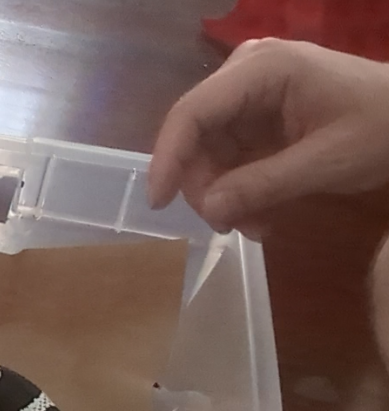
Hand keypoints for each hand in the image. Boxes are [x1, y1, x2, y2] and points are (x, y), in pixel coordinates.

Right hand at [147, 39, 388, 236]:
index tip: (158, 205)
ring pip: (206, 152)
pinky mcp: (253, 117)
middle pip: (195, 135)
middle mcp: (245, 74)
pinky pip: (226, 157)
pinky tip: (258, 213)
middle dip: (206, 186)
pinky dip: (235, 190)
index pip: (193, 112)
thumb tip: (208, 210)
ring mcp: (248, 94)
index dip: (168, 159)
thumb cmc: (380, 130)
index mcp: (262, 69)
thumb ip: (264, 184)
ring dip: (222, 195)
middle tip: (229, 227)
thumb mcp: (327, 161)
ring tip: (254, 226)